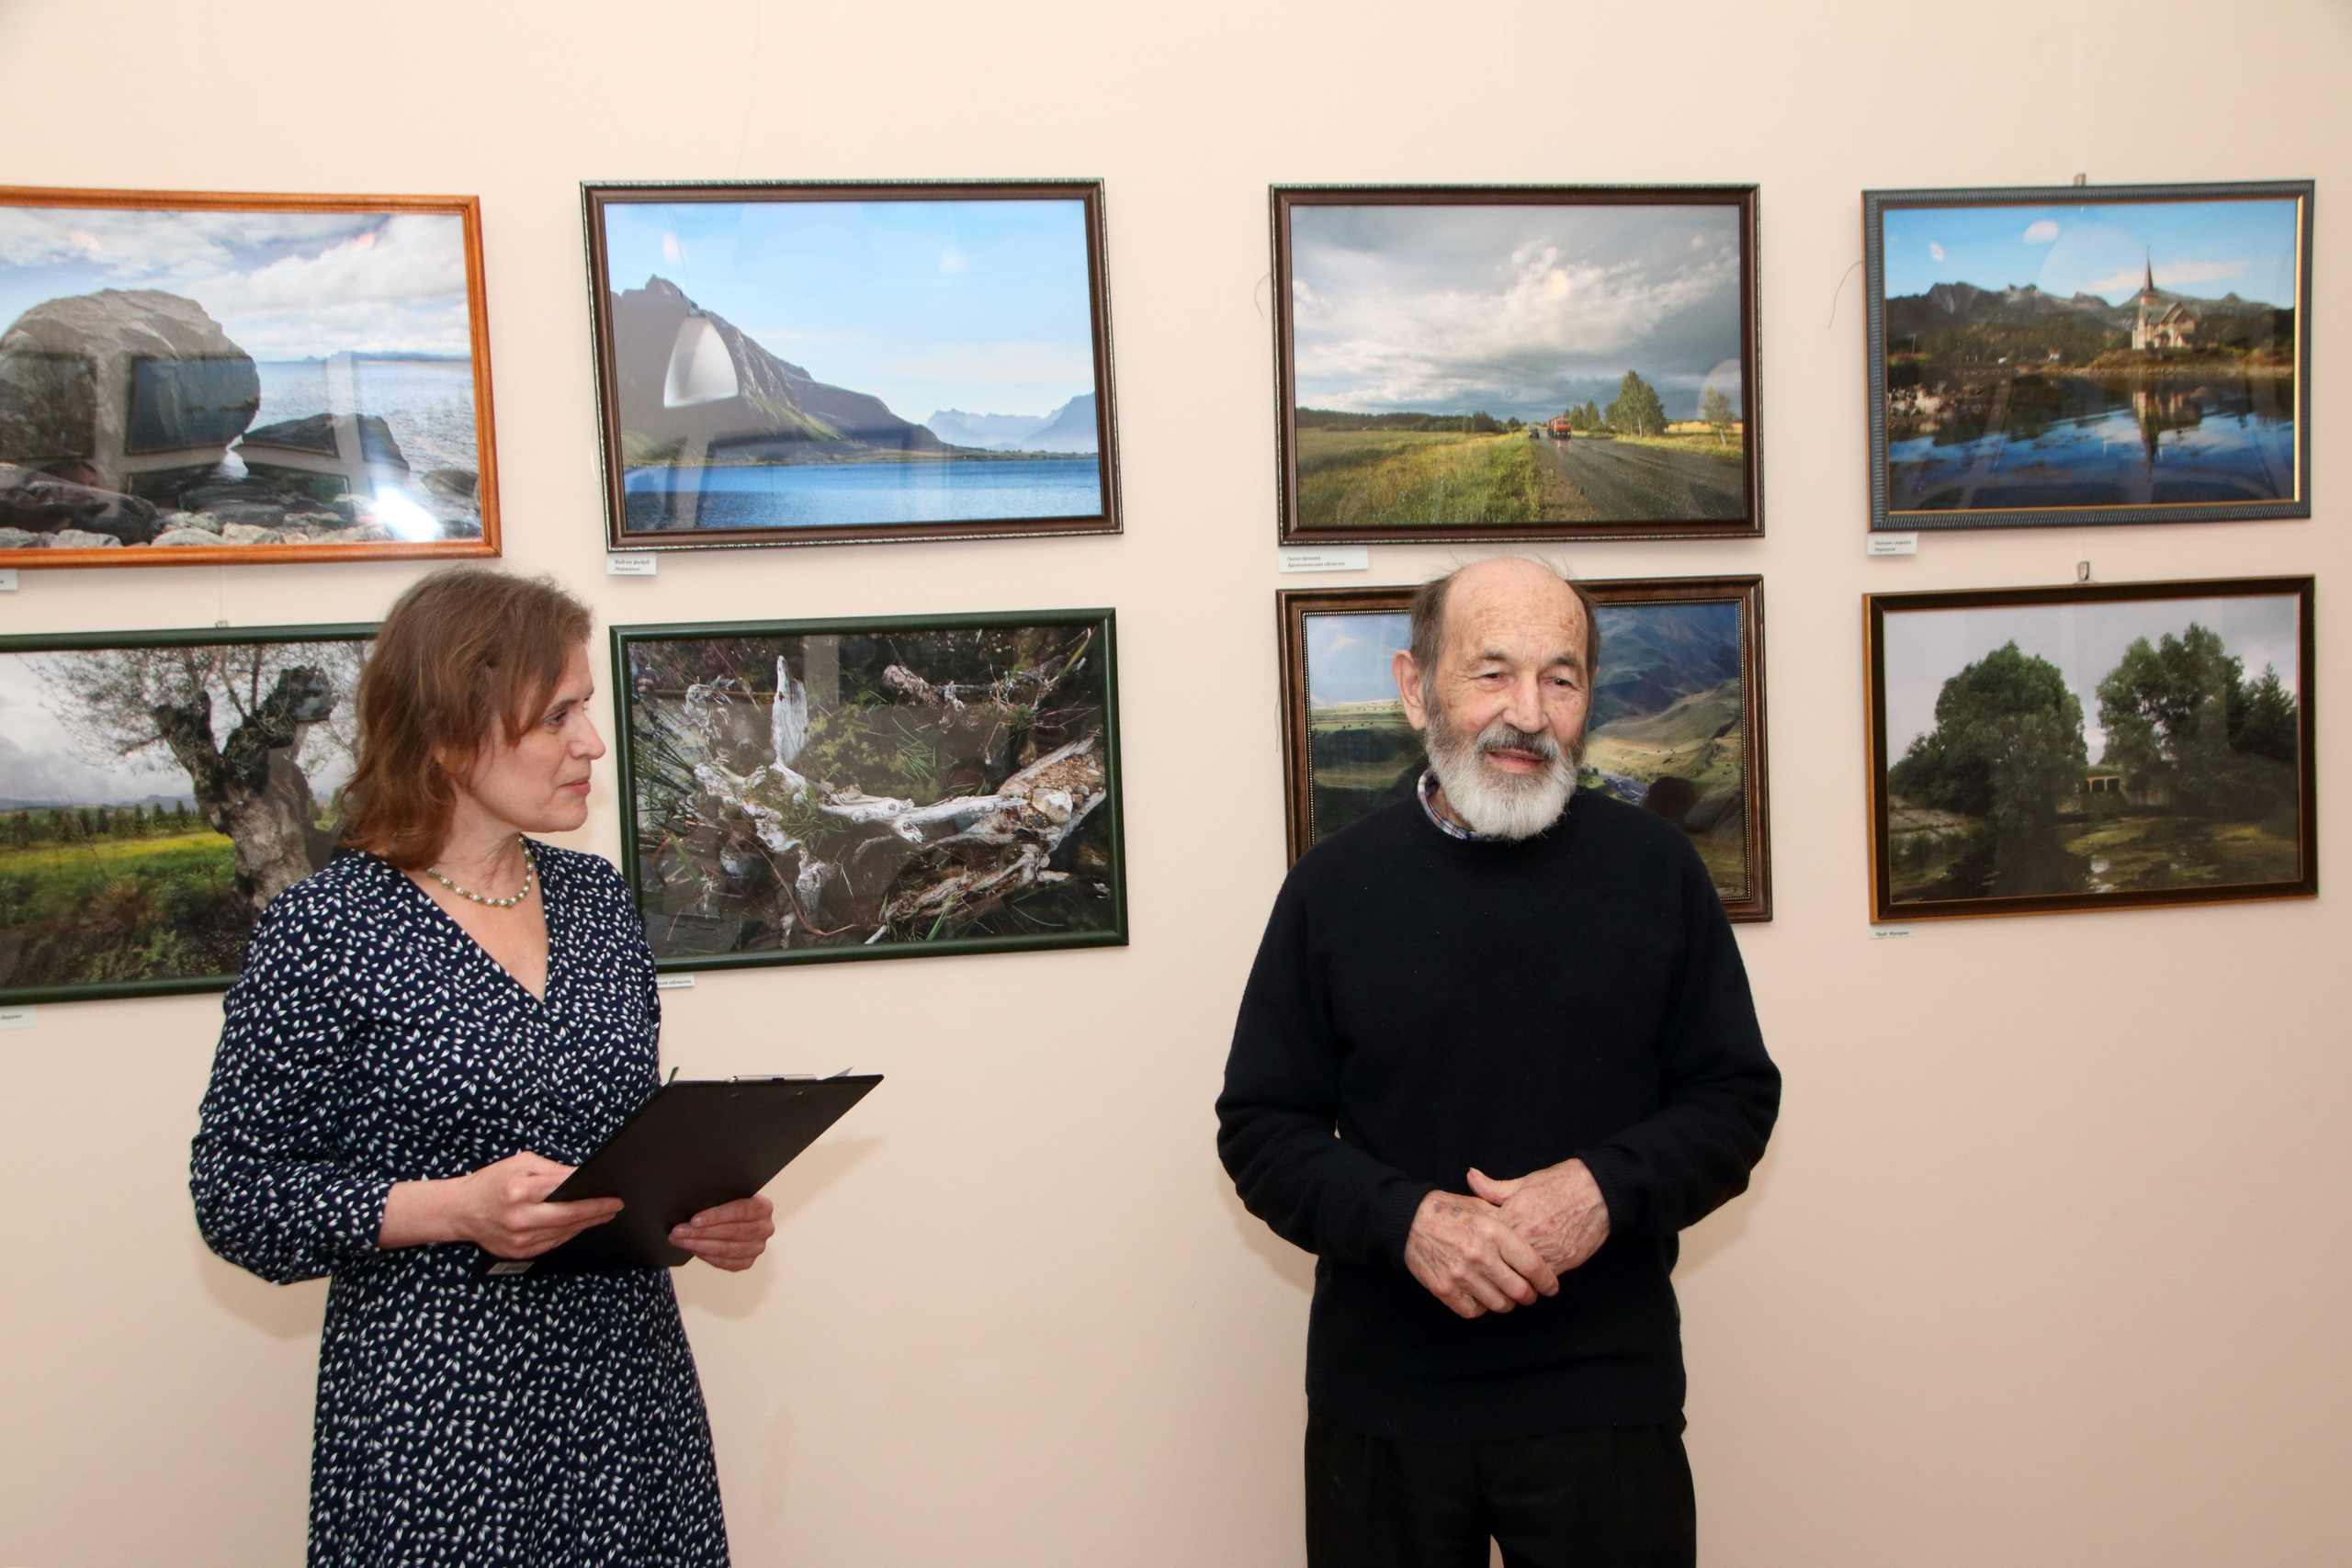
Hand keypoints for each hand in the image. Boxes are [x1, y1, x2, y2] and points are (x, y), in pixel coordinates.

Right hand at [379, 1151, 622, 1258]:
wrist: (460, 1210)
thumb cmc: (492, 1182)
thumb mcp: (521, 1164)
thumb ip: (552, 1170)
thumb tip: (581, 1176)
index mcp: (520, 1190)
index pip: (566, 1193)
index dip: (593, 1196)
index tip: (612, 1195)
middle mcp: (520, 1217)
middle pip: (569, 1218)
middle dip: (597, 1212)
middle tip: (615, 1207)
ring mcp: (519, 1239)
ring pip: (563, 1233)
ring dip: (586, 1224)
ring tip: (603, 1215)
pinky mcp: (518, 1252)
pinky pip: (552, 1244)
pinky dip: (568, 1234)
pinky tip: (580, 1226)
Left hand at [670, 1195, 774, 1271]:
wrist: (739, 1214)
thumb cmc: (730, 1200)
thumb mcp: (729, 1192)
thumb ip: (720, 1195)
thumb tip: (692, 1201)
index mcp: (764, 1207)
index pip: (741, 1211)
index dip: (716, 1216)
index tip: (694, 1220)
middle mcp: (765, 1228)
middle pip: (731, 1232)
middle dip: (701, 1232)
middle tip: (678, 1231)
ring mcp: (758, 1247)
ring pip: (726, 1249)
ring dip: (698, 1245)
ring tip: (679, 1240)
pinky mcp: (748, 1261)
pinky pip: (725, 1262)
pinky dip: (706, 1256)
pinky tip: (692, 1248)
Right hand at [1403, 1189, 1558, 1318]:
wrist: (1409, 1221)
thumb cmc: (1450, 1212)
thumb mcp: (1482, 1207)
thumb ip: (1509, 1223)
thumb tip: (1536, 1238)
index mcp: (1493, 1232)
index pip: (1532, 1265)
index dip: (1547, 1281)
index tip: (1551, 1287)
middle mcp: (1479, 1255)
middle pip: (1520, 1291)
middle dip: (1530, 1296)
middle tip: (1529, 1294)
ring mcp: (1461, 1275)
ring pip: (1500, 1305)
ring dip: (1507, 1303)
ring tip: (1504, 1294)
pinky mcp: (1445, 1290)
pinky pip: (1475, 1311)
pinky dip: (1482, 1307)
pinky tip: (1481, 1295)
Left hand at [1466, 1159, 1609, 1275]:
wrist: (1597, 1191)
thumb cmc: (1559, 1183)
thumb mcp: (1523, 1182)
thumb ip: (1493, 1188)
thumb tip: (1470, 1177)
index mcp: (1514, 1213)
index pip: (1487, 1237)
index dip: (1480, 1243)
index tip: (1476, 1248)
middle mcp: (1528, 1235)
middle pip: (1501, 1260)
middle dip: (1494, 1265)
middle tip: (1488, 1270)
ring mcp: (1547, 1250)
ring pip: (1521, 1274)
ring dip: (1514, 1277)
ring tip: (1507, 1277)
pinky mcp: (1564, 1261)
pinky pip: (1543, 1278)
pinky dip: (1535, 1279)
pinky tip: (1529, 1277)